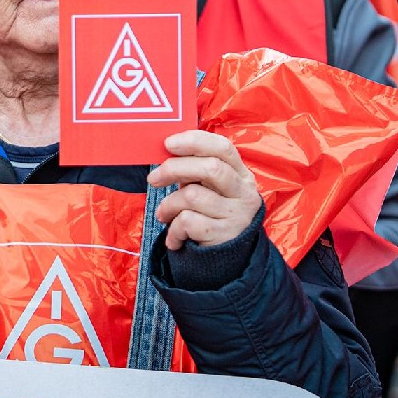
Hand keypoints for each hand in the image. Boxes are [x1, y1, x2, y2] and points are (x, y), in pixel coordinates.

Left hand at [149, 131, 262, 250]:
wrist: (228, 257)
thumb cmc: (211, 213)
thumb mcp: (210, 188)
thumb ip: (195, 170)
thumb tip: (166, 153)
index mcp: (241, 173)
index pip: (223, 147)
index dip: (194, 141)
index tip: (169, 143)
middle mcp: (243, 192)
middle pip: (210, 168)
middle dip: (174, 169)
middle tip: (154, 178)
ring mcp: (236, 214)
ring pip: (192, 196)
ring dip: (169, 205)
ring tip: (164, 214)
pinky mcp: (224, 235)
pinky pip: (188, 222)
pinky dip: (173, 229)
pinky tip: (175, 237)